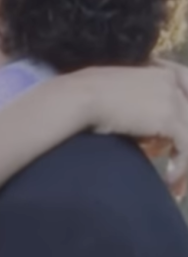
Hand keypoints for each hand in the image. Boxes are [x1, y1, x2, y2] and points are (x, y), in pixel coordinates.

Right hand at [73, 61, 187, 198]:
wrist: (80, 97)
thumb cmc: (85, 93)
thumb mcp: (115, 91)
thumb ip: (133, 102)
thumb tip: (137, 125)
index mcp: (159, 72)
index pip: (187, 85)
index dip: (185, 110)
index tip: (169, 138)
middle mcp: (171, 83)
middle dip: (186, 143)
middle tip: (179, 163)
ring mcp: (173, 100)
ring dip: (185, 161)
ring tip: (176, 184)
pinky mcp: (170, 120)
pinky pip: (186, 147)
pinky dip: (180, 167)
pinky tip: (168, 180)